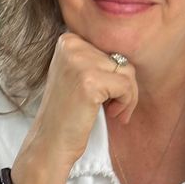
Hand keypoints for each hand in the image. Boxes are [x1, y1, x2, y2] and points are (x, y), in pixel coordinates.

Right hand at [13, 33, 137, 183]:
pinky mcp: (90, 81)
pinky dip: (126, 103)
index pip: (110, 48)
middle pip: (121, 58)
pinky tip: (112, 114)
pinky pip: (127, 86)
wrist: (50, 143)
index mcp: (68, 40)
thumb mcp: (78, 74)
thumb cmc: (69, 112)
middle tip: (113, 107)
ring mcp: (79, 62)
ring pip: (128, 71)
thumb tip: (134, 44)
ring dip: (128, 96)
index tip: (106, 94)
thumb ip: (97, 58)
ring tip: (113, 111)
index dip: (114, 74)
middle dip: (125, 86)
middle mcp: (71, 45)